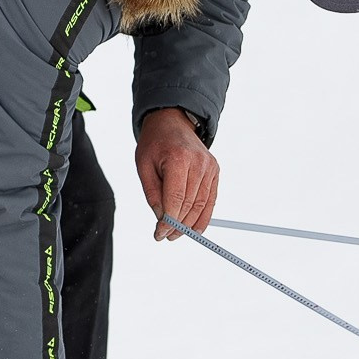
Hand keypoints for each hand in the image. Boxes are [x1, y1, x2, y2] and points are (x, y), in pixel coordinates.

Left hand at [135, 106, 218, 240]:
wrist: (172, 122)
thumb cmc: (155, 143)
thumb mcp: (144, 165)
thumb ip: (152, 193)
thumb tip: (161, 218)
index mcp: (178, 158)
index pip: (175, 199)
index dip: (168, 220)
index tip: (159, 233)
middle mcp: (198, 163)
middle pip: (189, 204)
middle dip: (177, 225)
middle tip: (165, 236)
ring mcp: (209, 167)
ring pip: (201, 205)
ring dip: (189, 225)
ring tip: (176, 234)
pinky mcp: (214, 171)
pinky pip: (211, 200)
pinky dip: (203, 217)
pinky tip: (194, 229)